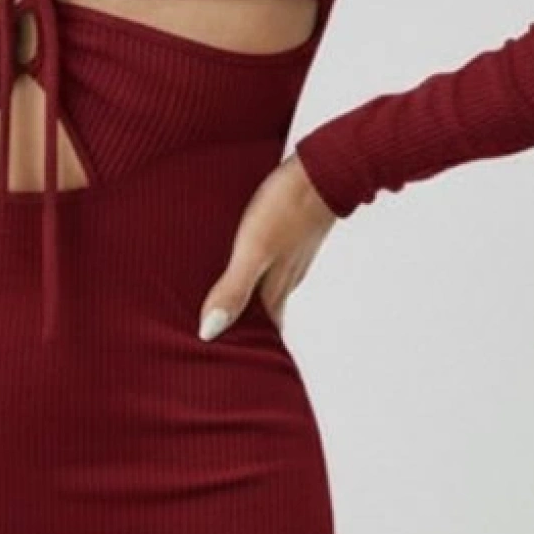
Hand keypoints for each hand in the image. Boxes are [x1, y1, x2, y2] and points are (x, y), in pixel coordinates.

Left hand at [197, 152, 337, 342]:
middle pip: (263, 314)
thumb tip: (209, 332)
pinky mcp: (291, 234)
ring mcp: (291, 256)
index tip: (225, 366)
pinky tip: (240, 262)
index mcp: (276, 288)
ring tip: (221, 306)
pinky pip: (269, 263)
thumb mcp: (254, 249)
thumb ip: (234, 288)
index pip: (262, 333)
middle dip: (243, 329)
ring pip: (266, 288)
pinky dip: (253, 272)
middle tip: (217, 342)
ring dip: (246, 300)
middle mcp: (286, 278)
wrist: (325, 167)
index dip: (245, 350)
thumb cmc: (287, 206)